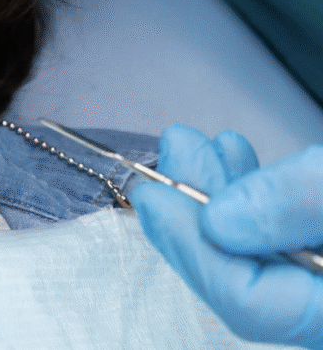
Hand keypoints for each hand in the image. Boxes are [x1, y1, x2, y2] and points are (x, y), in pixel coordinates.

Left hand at [131, 124, 322, 347]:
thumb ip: (298, 203)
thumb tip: (218, 220)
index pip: (246, 302)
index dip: (187, 245)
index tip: (152, 194)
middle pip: (247, 285)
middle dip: (196, 212)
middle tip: (171, 154)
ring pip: (262, 263)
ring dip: (221, 199)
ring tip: (199, 147)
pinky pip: (285, 248)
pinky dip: (257, 205)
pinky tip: (238, 164)